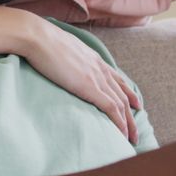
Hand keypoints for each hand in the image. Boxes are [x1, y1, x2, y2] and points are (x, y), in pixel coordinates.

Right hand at [23, 19, 140, 143]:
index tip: (136, 104)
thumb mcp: (62, 47)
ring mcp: (96, 77)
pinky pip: (110, 108)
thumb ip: (69, 56)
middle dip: (131, 113)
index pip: (117, 78)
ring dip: (128, 123)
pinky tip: (121, 133)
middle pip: (123, 94)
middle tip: (136, 130)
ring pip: (120, 104)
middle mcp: (99, 68)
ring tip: (132, 138)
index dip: (128, 92)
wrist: (38, 37)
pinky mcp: (89, 87)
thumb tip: (62, 60)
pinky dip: (119, 122)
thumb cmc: (42, 40)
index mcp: (93, 58)